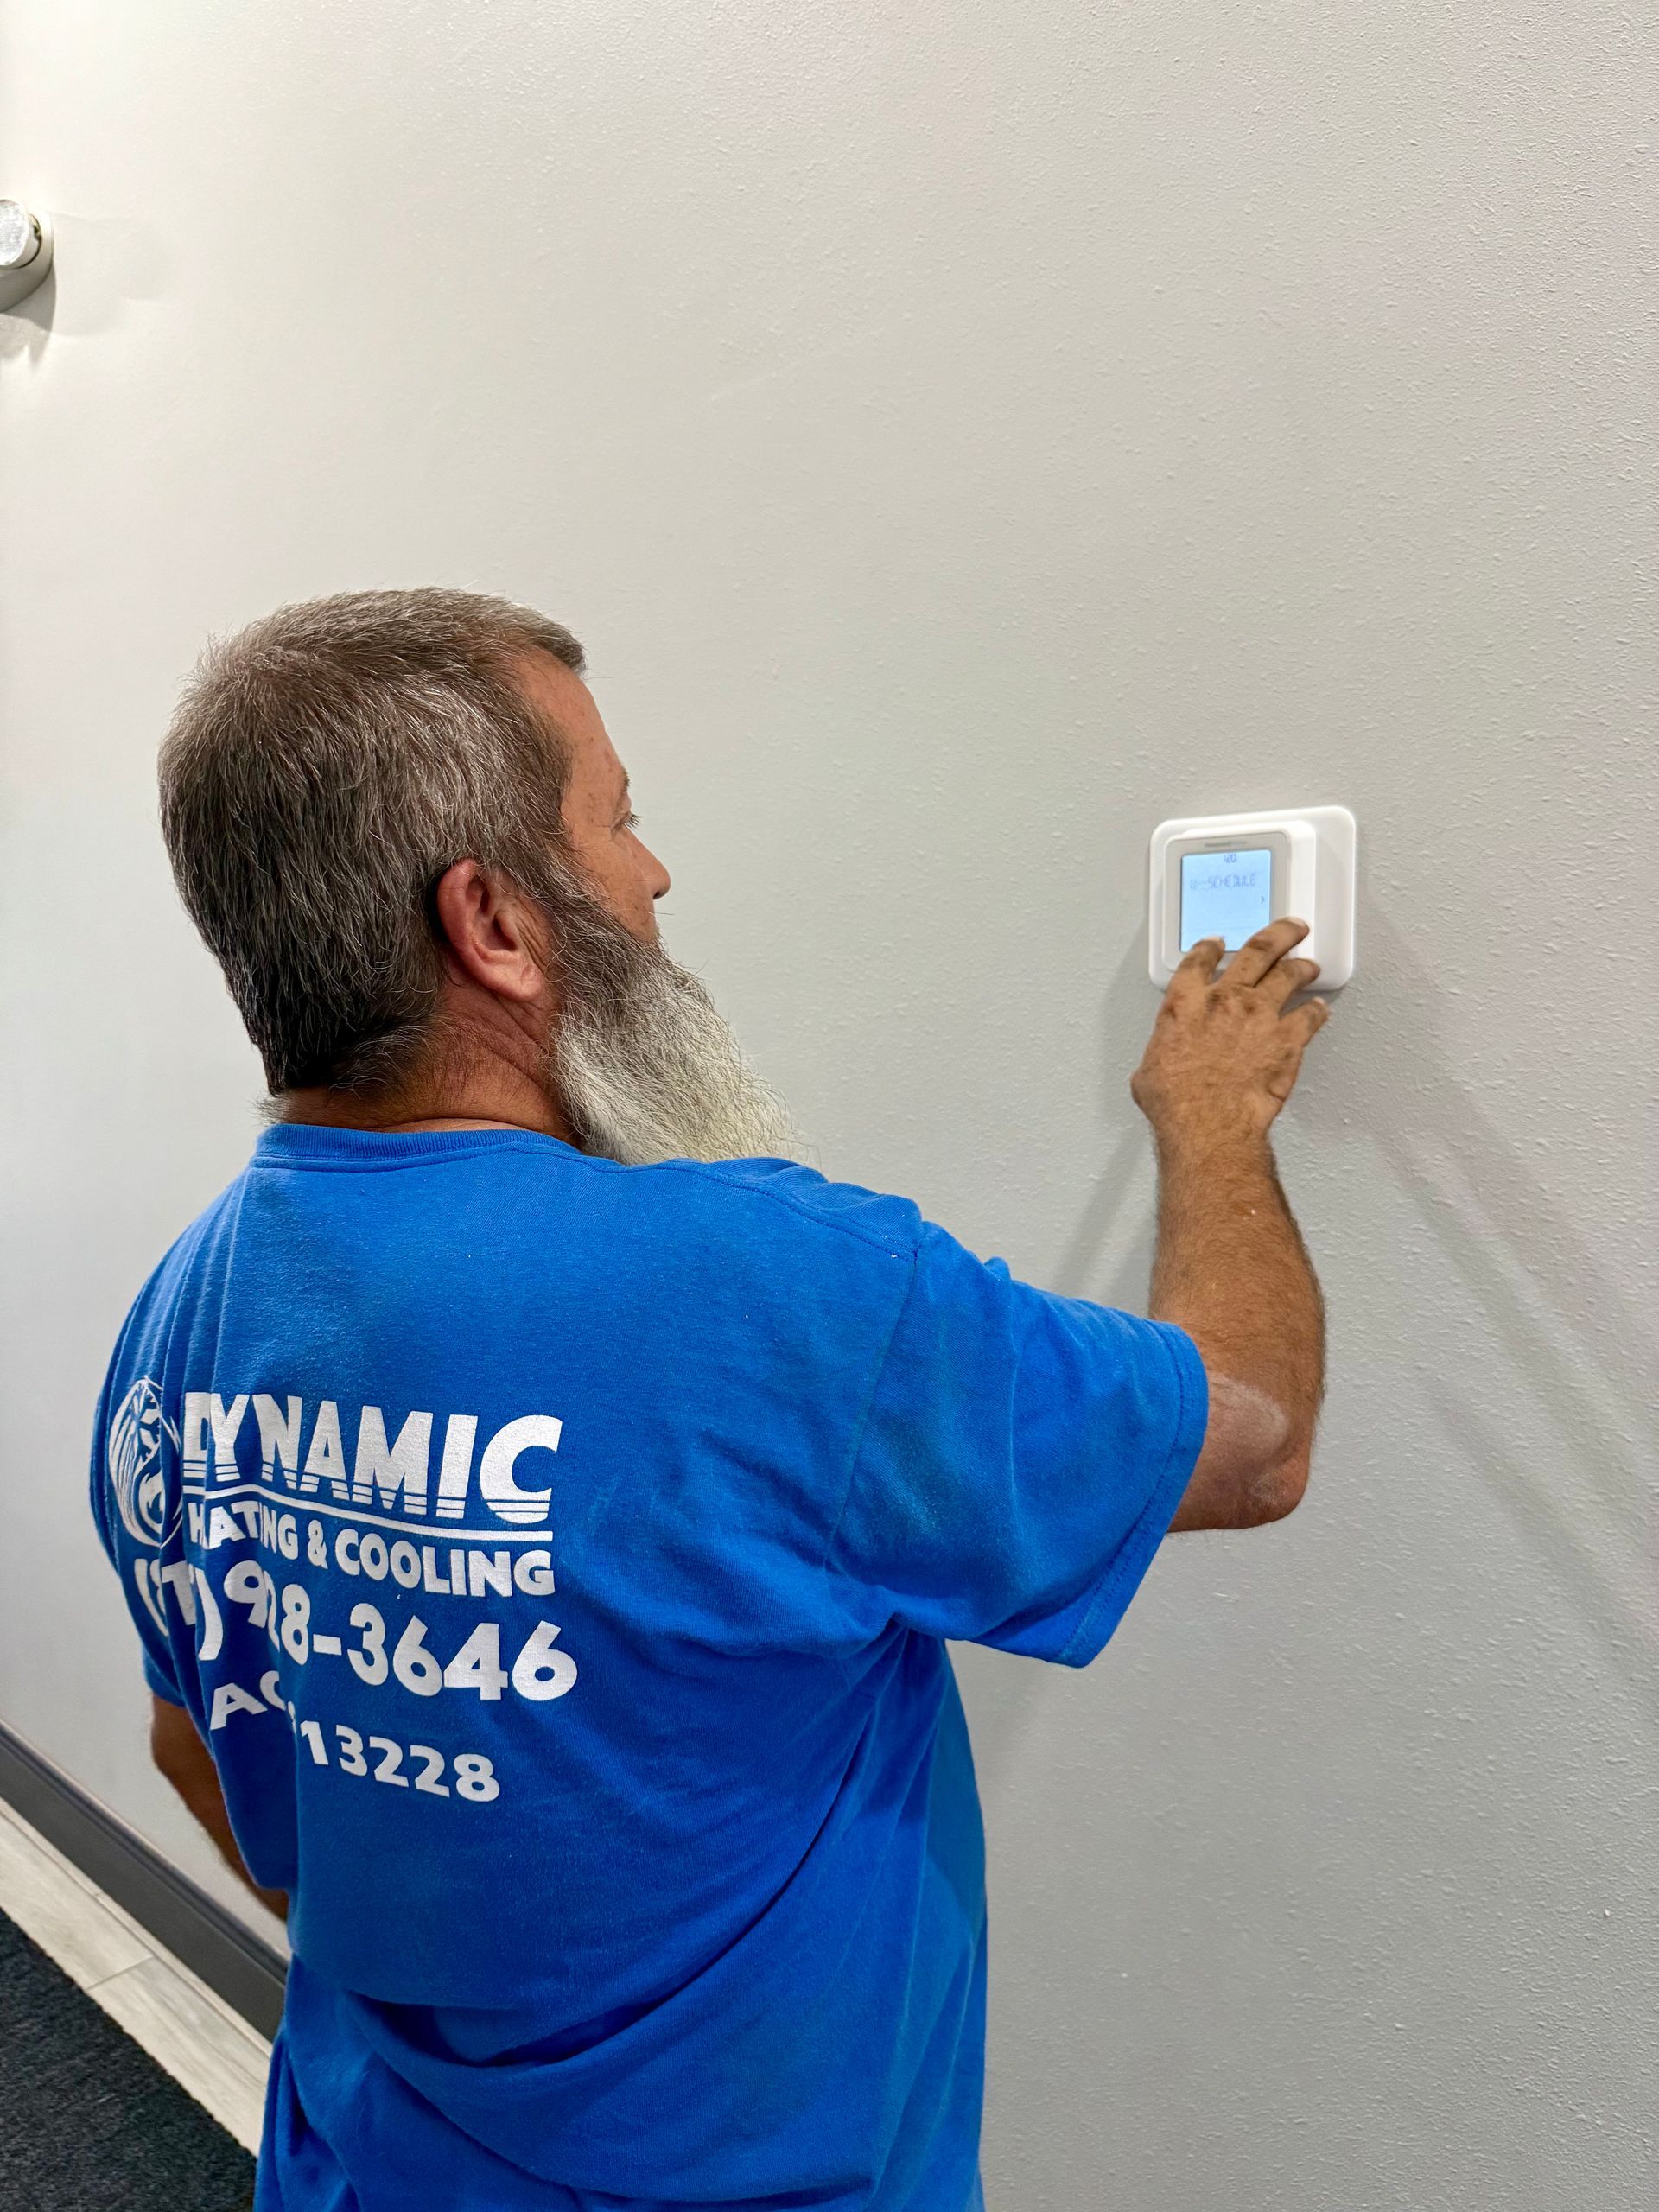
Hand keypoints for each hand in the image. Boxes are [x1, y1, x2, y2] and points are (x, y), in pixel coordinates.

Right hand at [1131, 918, 1329, 1145]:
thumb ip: (1160, 1054)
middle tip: (1290, 928)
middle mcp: (1224, 999)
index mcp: (1185, 1003)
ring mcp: (1259, 1016)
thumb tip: (1160, 1067)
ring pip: (1289, 976)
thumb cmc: (1177, 1101)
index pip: (1198, 961)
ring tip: (1309, 964)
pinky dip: (1317, 1012)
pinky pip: (1309, 1018)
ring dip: (1302, 967)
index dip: (1209, 947)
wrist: (1207, 1121)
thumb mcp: (1148, 1072)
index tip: (1216, 942)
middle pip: (1257, 951)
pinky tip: (1320, 1010)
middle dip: (1278, 934)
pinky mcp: (1286, 1040)